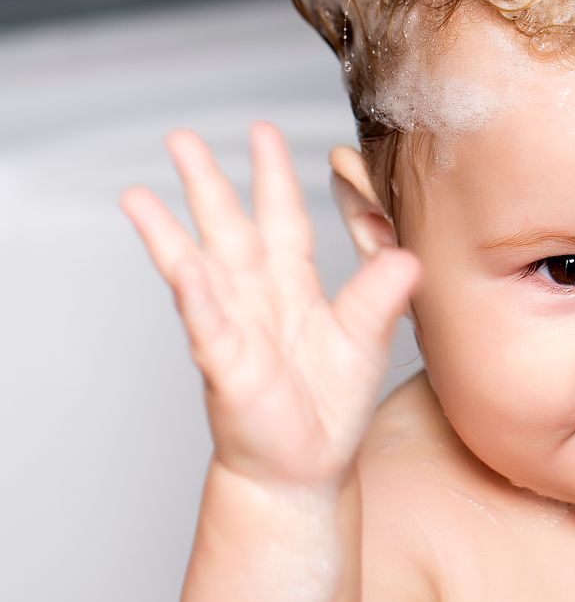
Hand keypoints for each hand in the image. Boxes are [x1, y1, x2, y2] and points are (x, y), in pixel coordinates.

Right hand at [120, 122, 418, 493]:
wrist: (306, 469)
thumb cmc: (330, 406)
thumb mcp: (367, 340)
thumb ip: (381, 295)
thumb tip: (409, 256)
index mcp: (292, 286)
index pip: (282, 217)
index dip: (273, 175)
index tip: (264, 131)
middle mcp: (256, 299)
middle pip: (227, 228)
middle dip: (206, 182)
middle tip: (181, 138)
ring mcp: (235, 329)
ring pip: (197, 269)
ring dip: (168, 233)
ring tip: (138, 196)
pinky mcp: (227, 365)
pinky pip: (209, 325)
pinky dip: (197, 296)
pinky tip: (183, 267)